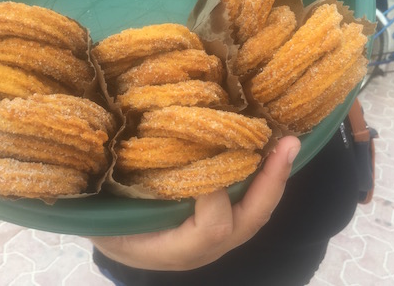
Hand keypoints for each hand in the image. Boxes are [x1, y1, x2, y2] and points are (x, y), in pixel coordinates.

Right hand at [90, 136, 300, 270]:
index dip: (217, 192)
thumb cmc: (107, 225)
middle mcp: (204, 249)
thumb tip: (133, 152)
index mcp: (176, 250)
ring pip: (255, 214)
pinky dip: (260, 179)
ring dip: (272, 179)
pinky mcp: (220, 224)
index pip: (213, 227)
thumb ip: (122, 196)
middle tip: (286, 144)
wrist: (114, 240)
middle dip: (270, 182)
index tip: (208, 149)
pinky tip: (266, 153)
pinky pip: (247, 205)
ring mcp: (217, 240)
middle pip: (249, 222)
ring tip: (285, 144)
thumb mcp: (107, 216)